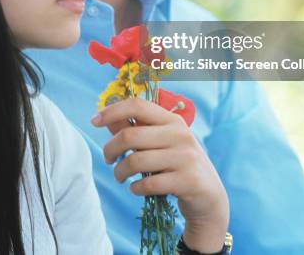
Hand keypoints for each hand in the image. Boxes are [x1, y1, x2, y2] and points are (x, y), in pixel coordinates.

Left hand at [91, 97, 228, 252]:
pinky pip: (148, 183)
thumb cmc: (177, 165)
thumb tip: (105, 118)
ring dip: (120, 172)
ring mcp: (186, 157)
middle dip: (110, 149)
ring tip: (120, 176)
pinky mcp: (189, 181)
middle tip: (108, 160)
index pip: (137, 105)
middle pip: (130, 135)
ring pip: (136, 161)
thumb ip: (134, 129)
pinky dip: (135, 188)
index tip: (94, 121)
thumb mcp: (159, 143)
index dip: (112, 111)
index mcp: (171, 120)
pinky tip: (135, 188)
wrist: (209, 198)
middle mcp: (180, 134)